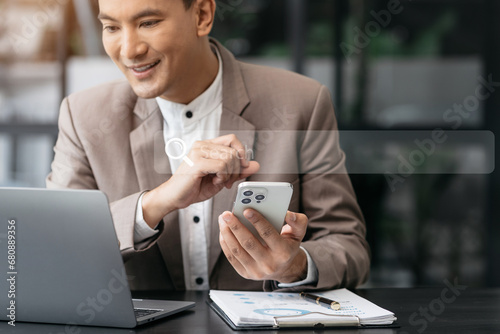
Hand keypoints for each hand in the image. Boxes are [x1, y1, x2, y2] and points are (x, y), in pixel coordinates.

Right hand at [142, 134, 259, 226]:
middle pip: (233, 150)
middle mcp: (201, 145)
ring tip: (219, 181)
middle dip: (236, 169)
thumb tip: (256, 165)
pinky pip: (221, 165)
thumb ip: (238, 171)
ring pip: (229, 158)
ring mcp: (197, 152)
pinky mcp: (196, 162)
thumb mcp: (222, 178)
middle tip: (228, 181)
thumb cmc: (194, 187)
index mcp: (207, 145)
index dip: (241, 153)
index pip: (232, 139)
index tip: (241, 168)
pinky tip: (216, 182)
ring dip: (229, 174)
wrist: (175, 198)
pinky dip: (223, 176)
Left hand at [219, 209, 307, 282]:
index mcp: (283, 252)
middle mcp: (270, 264)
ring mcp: (256, 271)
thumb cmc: (288, 244)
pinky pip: (231, 257)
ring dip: (227, 233)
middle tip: (226, 213)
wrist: (283, 268)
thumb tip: (288, 214)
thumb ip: (297, 221)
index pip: (268, 234)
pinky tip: (223, 231)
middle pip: (248, 243)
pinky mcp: (245, 274)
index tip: (246, 210)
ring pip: (237, 250)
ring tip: (222, 219)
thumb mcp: (298, 233)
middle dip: (235, 226)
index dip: (257, 221)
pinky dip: (225, 243)